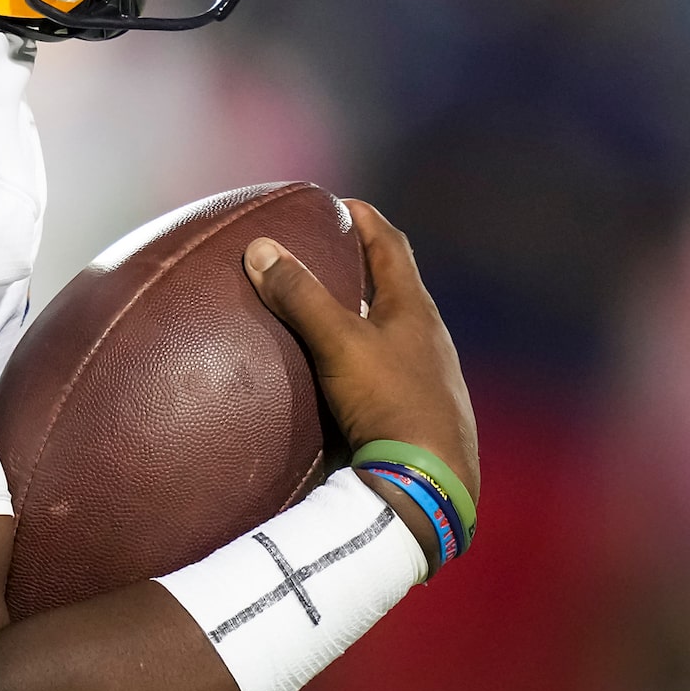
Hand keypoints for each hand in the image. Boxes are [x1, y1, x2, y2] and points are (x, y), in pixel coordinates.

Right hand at [243, 200, 475, 564]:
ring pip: (392, 331)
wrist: (429, 484)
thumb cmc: (390, 403)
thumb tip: (259, 248)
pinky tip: (340, 374)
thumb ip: (300, 296)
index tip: (335, 205)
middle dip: (359, 266)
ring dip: (361, 315)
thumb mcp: (339, 343)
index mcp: (415, 309)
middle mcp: (429, 337)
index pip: (391, 245)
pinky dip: (362, 356)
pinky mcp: (419, 411)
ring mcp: (429, 377)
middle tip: (321, 254)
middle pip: (393, 286)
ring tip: (324, 313)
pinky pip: (388, 368)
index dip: (364, 219)